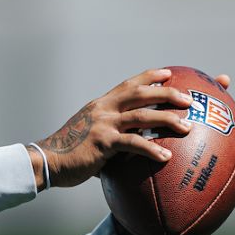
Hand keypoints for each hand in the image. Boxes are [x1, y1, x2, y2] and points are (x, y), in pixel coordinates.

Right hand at [29, 68, 193, 188]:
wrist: (46, 161)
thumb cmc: (69, 154)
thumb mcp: (90, 136)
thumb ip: (109, 137)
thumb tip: (129, 152)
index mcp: (101, 105)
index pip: (128, 84)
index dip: (149, 77)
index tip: (167, 73)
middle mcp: (103, 109)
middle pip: (140, 94)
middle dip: (167, 94)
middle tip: (188, 100)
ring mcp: (103, 125)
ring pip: (142, 116)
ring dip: (167, 120)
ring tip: (187, 127)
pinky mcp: (103, 142)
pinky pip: (133, 144)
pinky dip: (151, 149)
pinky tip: (166, 157)